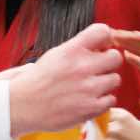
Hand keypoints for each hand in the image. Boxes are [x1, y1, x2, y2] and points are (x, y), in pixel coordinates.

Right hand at [6, 23, 123, 137]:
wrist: (23, 106)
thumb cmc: (37, 82)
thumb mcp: (55, 55)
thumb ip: (78, 48)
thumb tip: (102, 44)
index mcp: (71, 50)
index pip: (102, 31)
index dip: (106, 38)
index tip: (102, 46)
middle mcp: (82, 67)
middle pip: (116, 57)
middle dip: (108, 62)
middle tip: (98, 69)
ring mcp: (88, 88)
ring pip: (115, 79)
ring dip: (105, 83)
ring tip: (91, 87)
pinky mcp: (91, 107)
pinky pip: (111, 100)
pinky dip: (102, 101)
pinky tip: (89, 100)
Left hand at [93, 108, 139, 139]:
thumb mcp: (132, 120)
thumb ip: (115, 118)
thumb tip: (97, 117)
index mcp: (123, 117)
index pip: (100, 114)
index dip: (98, 119)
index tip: (97, 123)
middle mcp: (117, 128)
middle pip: (95, 126)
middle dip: (95, 130)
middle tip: (97, 135)